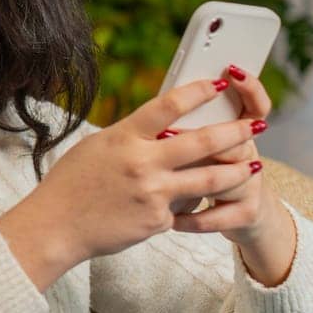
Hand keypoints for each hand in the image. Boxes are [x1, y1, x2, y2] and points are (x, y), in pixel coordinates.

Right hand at [0, 78, 262, 289]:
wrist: (55, 227)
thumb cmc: (69, 184)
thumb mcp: (95, 148)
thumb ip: (129, 137)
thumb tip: (160, 130)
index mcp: (123, 138)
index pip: (168, 106)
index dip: (198, 92)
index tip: (219, 85)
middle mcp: (141, 163)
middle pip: (202, 142)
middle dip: (235, 132)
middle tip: (257, 125)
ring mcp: (152, 193)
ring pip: (209, 179)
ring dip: (237, 171)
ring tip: (255, 166)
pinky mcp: (157, 220)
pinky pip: (184, 208)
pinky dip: (190, 204)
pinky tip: (198, 204)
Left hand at [169, 66, 295, 285]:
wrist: (228, 217)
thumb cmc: (192, 174)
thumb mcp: (189, 149)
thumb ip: (181, 131)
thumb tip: (159, 110)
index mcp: (233, 132)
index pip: (253, 104)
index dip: (249, 88)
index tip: (233, 71)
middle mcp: (247, 154)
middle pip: (238, 138)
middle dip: (214, 135)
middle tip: (176, 136)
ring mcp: (251, 184)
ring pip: (231, 178)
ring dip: (198, 181)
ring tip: (169, 183)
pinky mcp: (247, 213)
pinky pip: (222, 216)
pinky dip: (194, 219)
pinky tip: (175, 221)